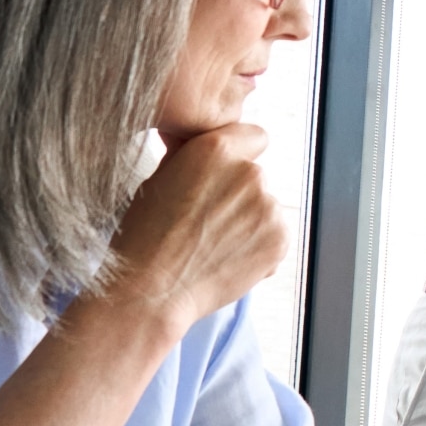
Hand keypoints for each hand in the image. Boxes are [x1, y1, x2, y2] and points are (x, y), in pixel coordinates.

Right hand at [101, 123, 283, 335]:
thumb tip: (200, 140)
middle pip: (257, 176)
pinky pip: (275, 234)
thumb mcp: (160, 178)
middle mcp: (249, 172)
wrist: (151, 288)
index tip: (226, 175)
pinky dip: (260, 246)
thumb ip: (191, 156)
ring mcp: (268, 206)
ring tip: (214, 244)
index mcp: (216, 149)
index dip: (240, 155)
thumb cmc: (145, 235)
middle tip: (208, 221)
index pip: (254, 136)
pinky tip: (227, 259)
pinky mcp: (280, 238)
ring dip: (250, 221)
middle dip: (239, 194)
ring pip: (266, 207)